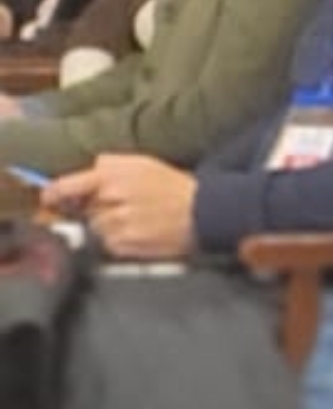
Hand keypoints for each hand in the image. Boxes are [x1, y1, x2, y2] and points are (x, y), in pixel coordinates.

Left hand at [46, 155, 194, 259]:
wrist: (206, 212)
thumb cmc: (176, 186)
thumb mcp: (143, 162)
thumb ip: (109, 163)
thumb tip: (87, 169)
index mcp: (109, 177)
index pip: (64, 187)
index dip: (52, 194)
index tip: (49, 198)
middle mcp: (109, 201)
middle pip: (81, 210)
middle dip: (94, 209)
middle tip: (118, 208)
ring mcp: (117, 225)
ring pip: (94, 228)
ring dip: (107, 226)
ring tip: (134, 220)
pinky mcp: (126, 245)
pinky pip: (108, 245)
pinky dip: (118, 241)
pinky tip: (139, 232)